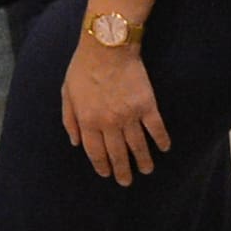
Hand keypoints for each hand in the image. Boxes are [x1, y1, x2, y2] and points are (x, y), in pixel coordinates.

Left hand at [63, 39, 169, 181]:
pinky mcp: (147, 106)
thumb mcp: (66, 93)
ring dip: (143, 161)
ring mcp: (129, 116)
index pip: (95, 151)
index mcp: (87, 120)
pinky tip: (164, 149)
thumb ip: (69, 119)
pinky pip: (156, 129)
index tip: (107, 174)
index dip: (101, 165)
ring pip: (138, 146)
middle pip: (117, 153)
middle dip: (122, 170)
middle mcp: (108, 123)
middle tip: (126, 182)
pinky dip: (161, 140)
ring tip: (146, 170)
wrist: (107, 48)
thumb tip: (75, 142)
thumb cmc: (83, 68)